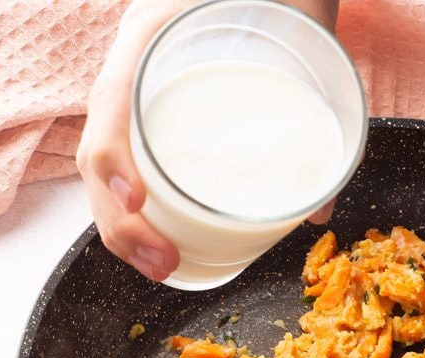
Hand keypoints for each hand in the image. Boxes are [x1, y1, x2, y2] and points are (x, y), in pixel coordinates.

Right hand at [76, 0, 340, 282]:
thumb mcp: (302, 16)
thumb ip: (323, 89)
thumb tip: (325, 202)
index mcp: (152, 36)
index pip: (112, 101)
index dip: (114, 157)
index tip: (140, 199)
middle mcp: (134, 68)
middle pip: (99, 151)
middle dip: (122, 221)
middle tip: (164, 264)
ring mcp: (138, 90)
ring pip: (107, 165)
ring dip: (124, 226)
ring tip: (162, 266)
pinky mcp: (155, 111)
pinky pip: (129, 159)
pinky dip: (134, 207)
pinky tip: (156, 242)